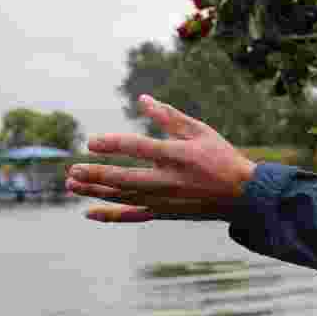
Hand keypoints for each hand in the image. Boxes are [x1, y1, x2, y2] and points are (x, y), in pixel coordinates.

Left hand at [66, 95, 256, 222]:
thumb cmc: (222, 157)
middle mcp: (171, 180)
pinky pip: (133, 215)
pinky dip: (111, 216)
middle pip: (126, 178)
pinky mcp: (166, 212)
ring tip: (72, 185)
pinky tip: (89, 213)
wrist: (244, 195)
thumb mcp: (200, 131)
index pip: (140, 148)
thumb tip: (142, 99)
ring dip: (96, 191)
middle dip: (97, 175)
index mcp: (180, 156)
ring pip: (124, 197)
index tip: (92, 142)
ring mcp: (167, 200)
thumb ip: (169, 117)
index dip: (114, 144)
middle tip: (73, 170)